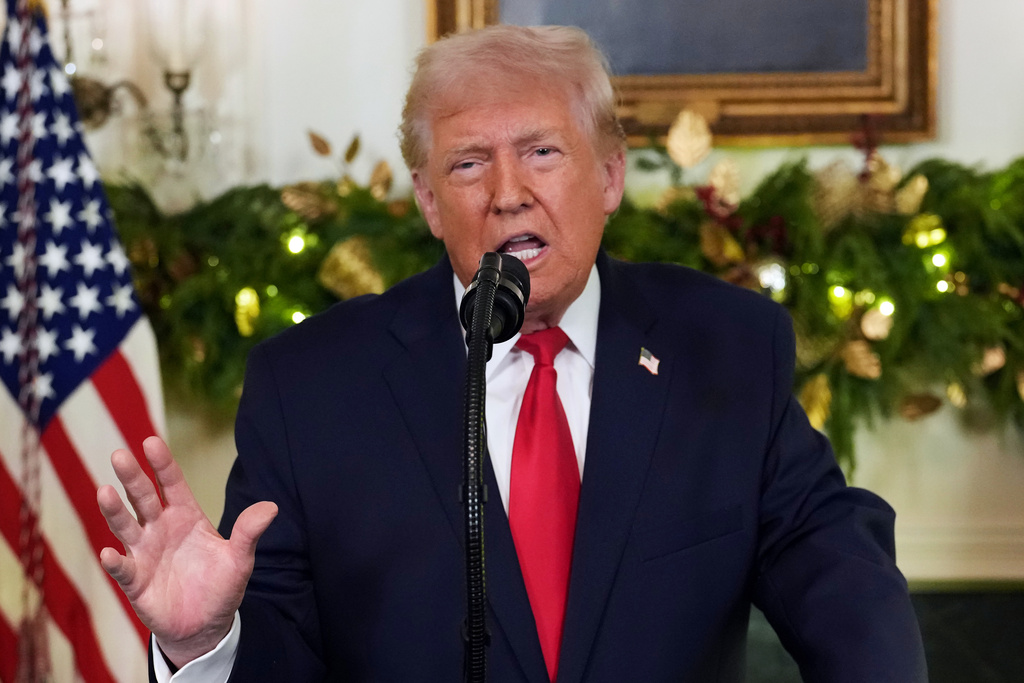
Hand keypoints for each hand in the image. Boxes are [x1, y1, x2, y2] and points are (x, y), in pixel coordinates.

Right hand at [97, 436, 277, 667]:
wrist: (206, 625)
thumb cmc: (221, 585)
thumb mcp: (239, 558)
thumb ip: (249, 532)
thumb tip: (272, 507)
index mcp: (186, 516)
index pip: (173, 484)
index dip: (162, 464)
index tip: (151, 442)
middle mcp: (160, 529)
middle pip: (143, 498)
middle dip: (132, 477)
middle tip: (119, 455)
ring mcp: (144, 553)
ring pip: (126, 526)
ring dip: (114, 511)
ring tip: (104, 492)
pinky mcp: (135, 581)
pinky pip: (123, 569)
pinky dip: (115, 561)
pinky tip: (110, 553)